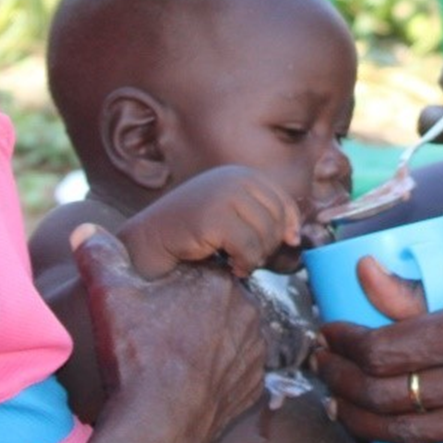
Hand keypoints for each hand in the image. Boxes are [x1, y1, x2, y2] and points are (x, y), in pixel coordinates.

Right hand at [74, 224, 265, 442]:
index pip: (199, 272)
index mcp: (218, 282)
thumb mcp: (110, 298)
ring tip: (174, 358)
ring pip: (231, 334)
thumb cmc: (136, 358)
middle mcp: (248, 312)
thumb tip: (85, 230)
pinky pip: (238, 369)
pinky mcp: (255, 386)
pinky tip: (191, 381)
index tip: (154, 303)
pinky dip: (220, 372)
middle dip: (194, 312)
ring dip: (211, 341)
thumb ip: (101, 258)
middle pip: (218, 302)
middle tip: (161, 333)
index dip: (174, 286)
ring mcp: (255, 351)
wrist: (157, 428)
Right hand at [114, 166, 301, 276]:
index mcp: (239, 175)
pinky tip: (230, 267)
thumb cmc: (188, 234)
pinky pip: (250, 248)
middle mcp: (234, 179)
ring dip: (255, 258)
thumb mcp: (228, 216)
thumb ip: (259, 218)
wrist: (145, 242)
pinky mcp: (214, 218)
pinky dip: (245, 264)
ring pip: (266, 236)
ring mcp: (223, 196)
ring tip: (236, 263)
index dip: (288, 225)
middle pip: (276, 220)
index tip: (285, 244)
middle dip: (268, 246)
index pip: (283, 200)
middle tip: (248, 259)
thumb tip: (296, 237)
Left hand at [314, 254, 442, 442]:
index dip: (344, 347)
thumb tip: (363, 277)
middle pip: (387, 398)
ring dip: (370, 424)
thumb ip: (420, 289)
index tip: (331, 338)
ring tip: (352, 407)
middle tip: (330, 373)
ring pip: (413, 438)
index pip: (382, 351)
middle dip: (344, 386)